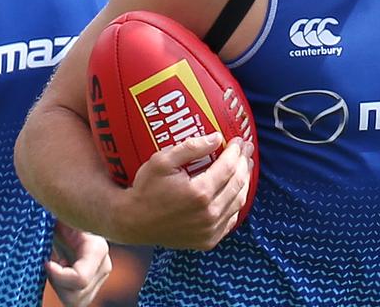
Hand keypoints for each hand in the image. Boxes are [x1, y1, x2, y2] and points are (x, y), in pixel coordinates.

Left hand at [45, 222, 111, 306]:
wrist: (70, 215)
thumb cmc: (61, 212)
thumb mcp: (58, 214)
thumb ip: (56, 218)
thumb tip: (45, 214)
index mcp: (97, 248)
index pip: (80, 278)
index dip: (58, 276)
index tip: (46, 262)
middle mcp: (104, 265)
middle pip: (77, 295)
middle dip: (57, 283)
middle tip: (49, 263)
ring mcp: (100, 277)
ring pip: (77, 301)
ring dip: (60, 288)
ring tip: (56, 266)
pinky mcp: (94, 284)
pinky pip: (77, 300)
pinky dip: (63, 289)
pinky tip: (60, 270)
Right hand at [120, 133, 253, 249]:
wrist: (133, 222)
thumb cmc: (145, 188)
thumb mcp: (162, 161)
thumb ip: (190, 147)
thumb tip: (216, 137)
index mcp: (199, 193)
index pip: (228, 167)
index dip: (236, 151)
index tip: (239, 140)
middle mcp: (209, 214)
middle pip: (238, 183)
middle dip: (244, 163)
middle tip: (246, 149)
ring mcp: (210, 230)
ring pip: (238, 202)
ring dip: (244, 181)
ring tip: (244, 166)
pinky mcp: (208, 240)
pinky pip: (230, 219)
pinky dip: (235, 202)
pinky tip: (234, 190)